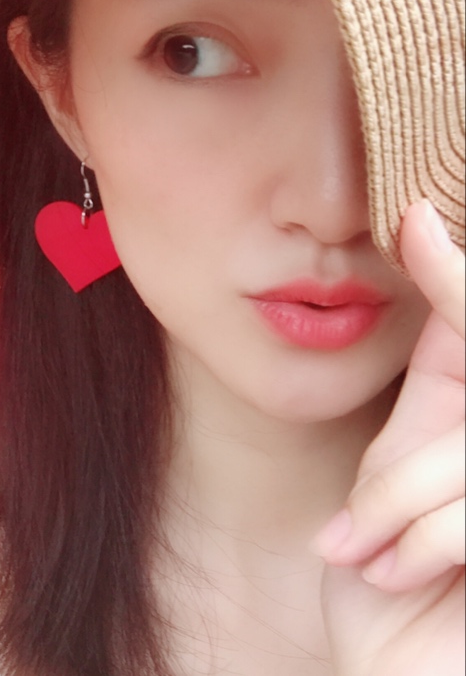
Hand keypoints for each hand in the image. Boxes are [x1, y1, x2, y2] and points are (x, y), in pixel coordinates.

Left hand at [316, 200, 464, 675]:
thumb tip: (420, 294)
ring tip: (362, 559)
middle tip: (353, 534)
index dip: (451, 279)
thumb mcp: (399, 487)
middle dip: (402, 468)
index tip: (411, 217)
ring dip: (398, 509)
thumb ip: (432, 407)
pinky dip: (420, 541)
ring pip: (465, 454)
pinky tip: (392, 578)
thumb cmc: (394, 588)